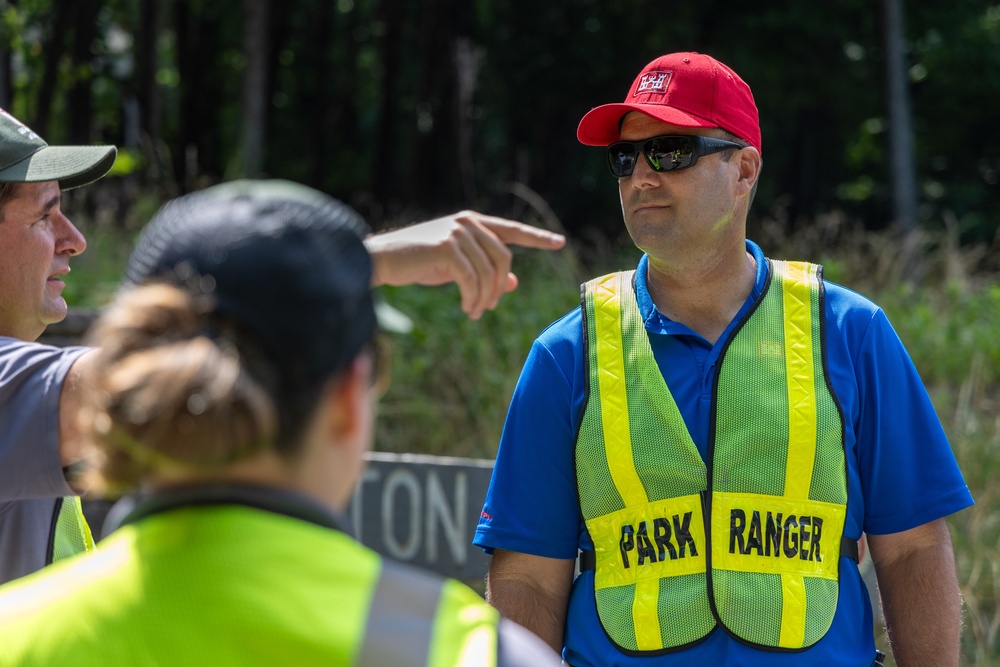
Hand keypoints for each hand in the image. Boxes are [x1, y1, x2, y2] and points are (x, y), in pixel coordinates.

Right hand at [365, 211, 565, 319]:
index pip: (511, 230)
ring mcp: (458, 232)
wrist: (383, 259)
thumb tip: (512, 281)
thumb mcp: (456, 267)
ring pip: (489, 272)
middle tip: (487, 309)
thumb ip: (483, 270)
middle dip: (498, 288)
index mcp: (473, 222)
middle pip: (503, 259)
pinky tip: (467, 308)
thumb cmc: (418, 263)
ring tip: (475, 312)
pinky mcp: (447, 247)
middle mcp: (468, 222)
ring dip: (485, 298)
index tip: (560, 243)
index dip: (537, 237)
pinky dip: (473, 298)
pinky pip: (472, 279)